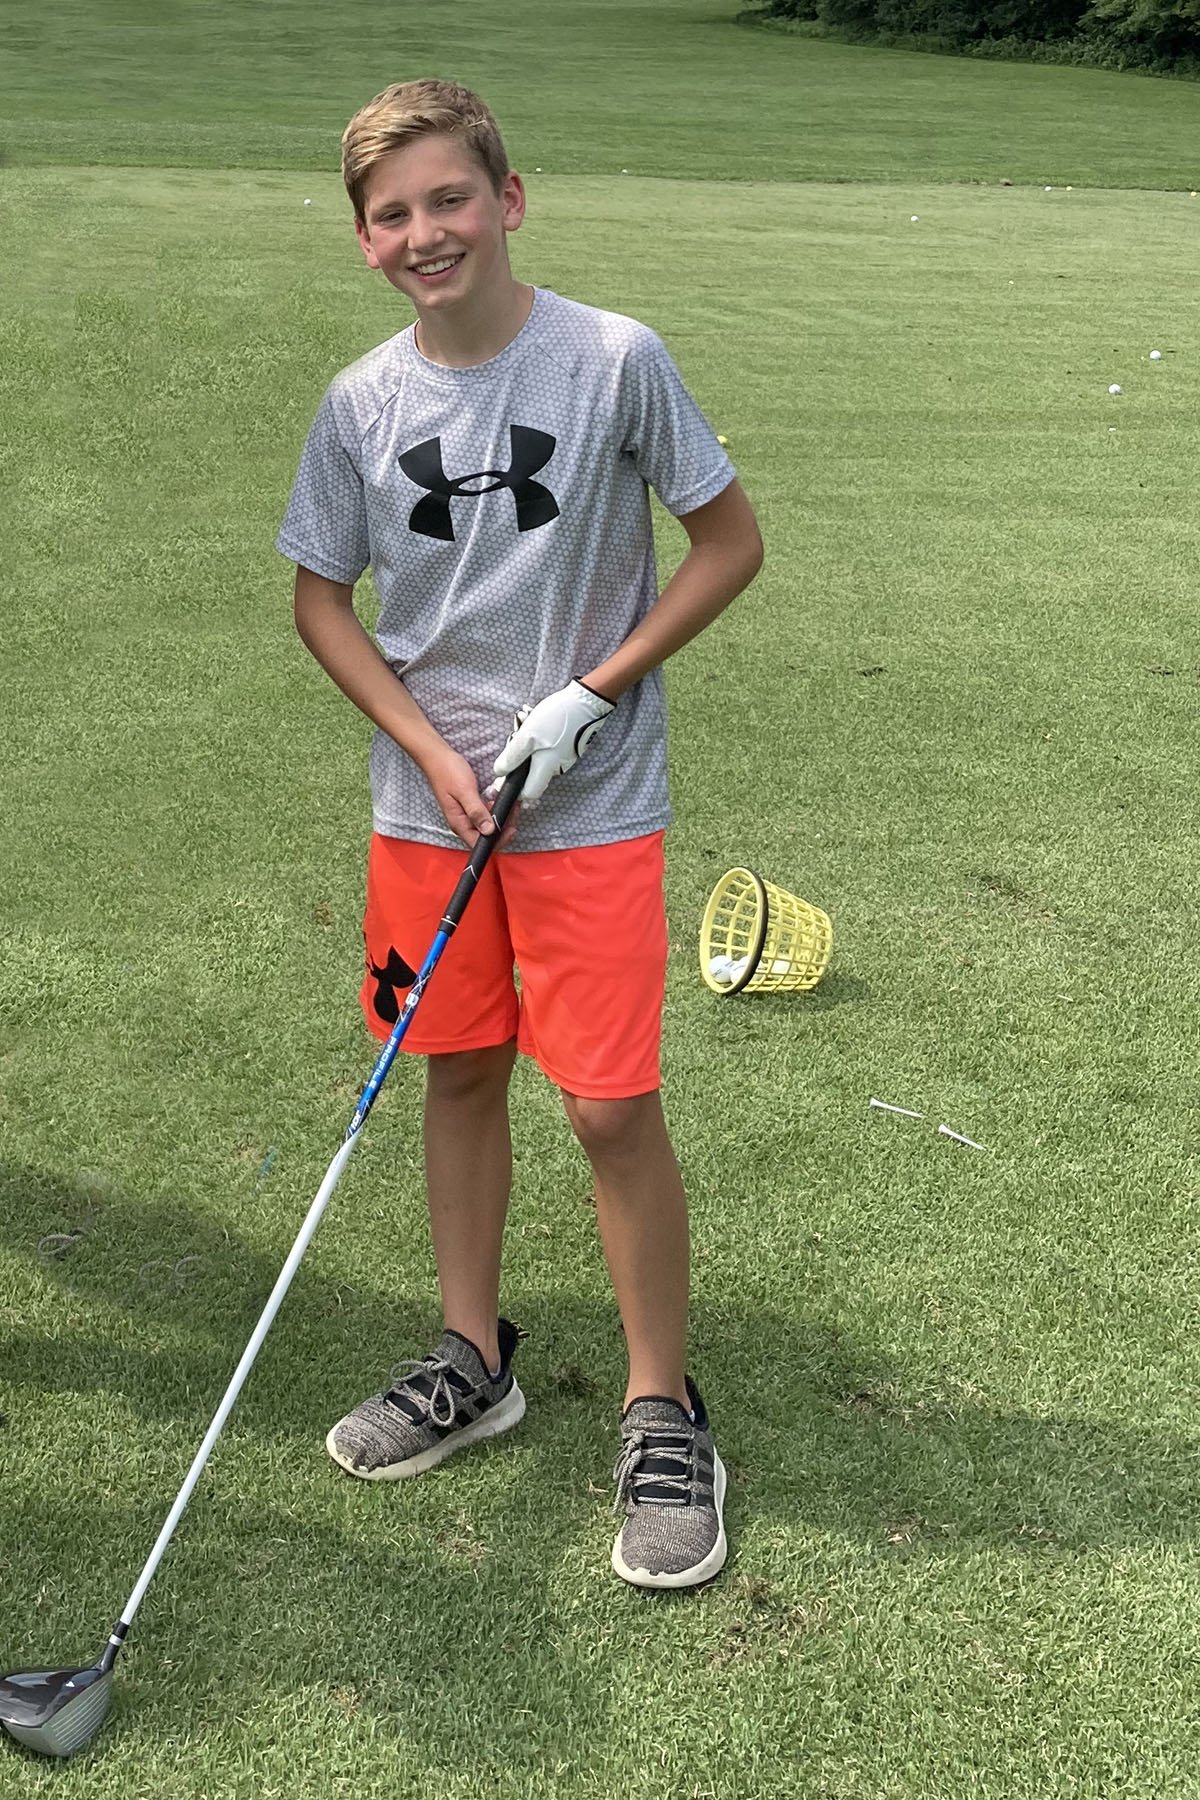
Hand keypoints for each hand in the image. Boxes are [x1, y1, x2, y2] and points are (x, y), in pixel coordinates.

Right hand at [423, 746, 520, 848]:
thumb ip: (476, 811)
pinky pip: (485, 814)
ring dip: (500, 817)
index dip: (498, 839)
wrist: (437, 757)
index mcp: (459, 823)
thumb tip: (489, 831)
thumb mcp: (464, 791)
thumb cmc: (447, 771)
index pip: (480, 844)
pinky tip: (499, 799)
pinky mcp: (469, 807)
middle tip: (514, 810)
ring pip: (487, 825)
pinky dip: (495, 809)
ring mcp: (466, 815)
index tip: (512, 827)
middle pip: (486, 836)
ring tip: (510, 804)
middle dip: (503, 827)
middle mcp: (462, 823)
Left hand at [491, 679, 614, 804]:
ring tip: (527, 722)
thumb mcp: (527, 735)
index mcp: (547, 767)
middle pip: (532, 773)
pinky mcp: (568, 745)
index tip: (504, 777)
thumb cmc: (556, 718)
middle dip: (520, 758)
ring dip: (529, 743)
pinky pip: (548, 748)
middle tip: (515, 737)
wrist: (586, 701)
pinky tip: (538, 721)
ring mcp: (565, 756)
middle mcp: (558, 767)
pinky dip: (539, 737)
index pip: (530, 793)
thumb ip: (513, 756)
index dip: (516, 789)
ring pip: (540, 758)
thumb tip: (500, 772)